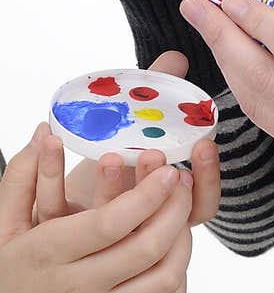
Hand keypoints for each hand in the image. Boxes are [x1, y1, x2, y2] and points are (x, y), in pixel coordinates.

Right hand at [0, 133, 194, 292]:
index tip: (167, 170)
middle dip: (175, 208)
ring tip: (182, 211)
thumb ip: (23, 178)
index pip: (110, 223)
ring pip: (163, 276)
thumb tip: (44, 130)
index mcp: (49, 255)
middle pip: (145, 247)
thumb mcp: (6, 228)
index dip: (146, 194)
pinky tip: (175, 247)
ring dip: (183, 238)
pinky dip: (179, 271)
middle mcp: (77, 289)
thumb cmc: (10, 280)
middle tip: (183, 181)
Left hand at [60, 52, 220, 226]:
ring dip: (109, 186)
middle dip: (155, 184)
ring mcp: (99, 234)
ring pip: (107, 220)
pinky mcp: (59, 230)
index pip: (200, 204)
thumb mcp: (140, 129)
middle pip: (157, 219)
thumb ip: (159, 96)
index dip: (206, 177)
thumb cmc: (114, 159)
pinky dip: (50, 171)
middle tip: (152, 154)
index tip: (203, 145)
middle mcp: (138, 226)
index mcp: (168, 207)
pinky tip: (50, 139)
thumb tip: (178, 58)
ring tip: (108, 155)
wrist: (59, 198)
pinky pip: (53, 206)